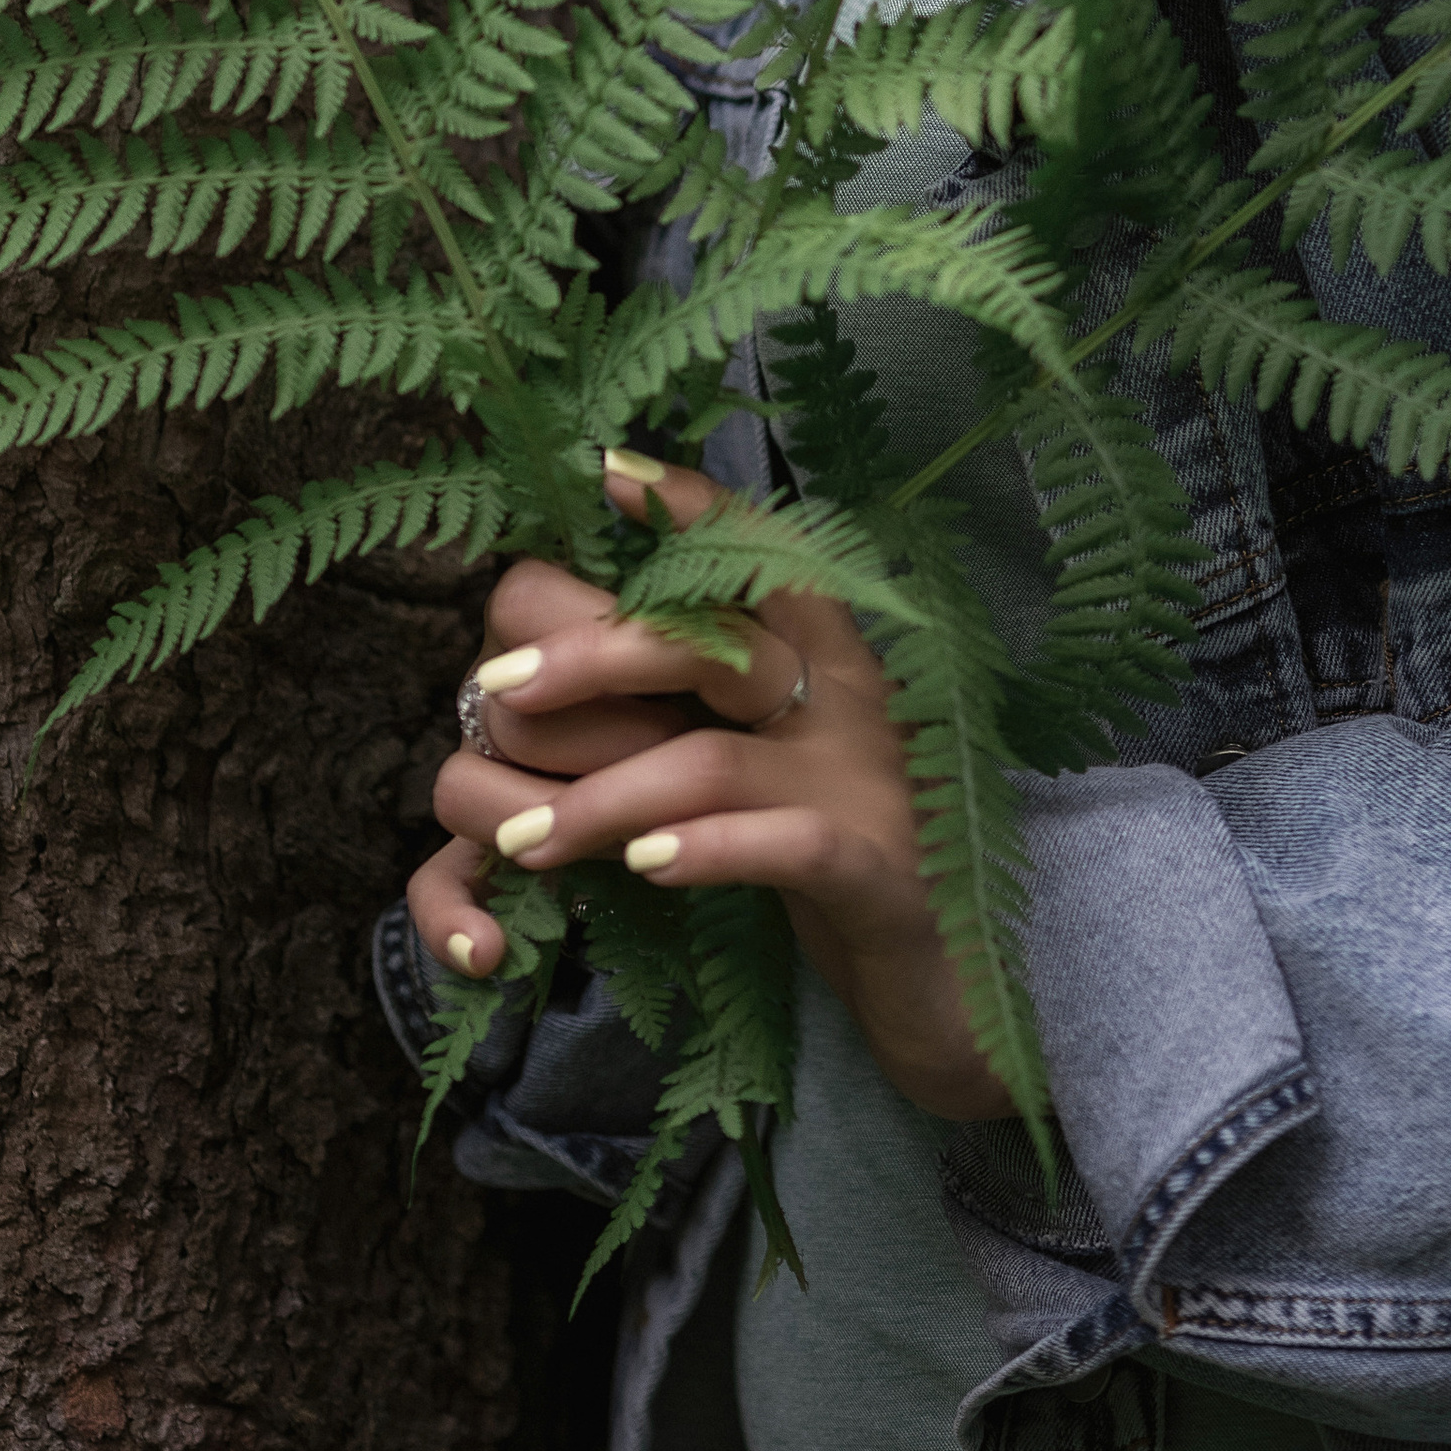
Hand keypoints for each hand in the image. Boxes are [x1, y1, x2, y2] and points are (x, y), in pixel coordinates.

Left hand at [405, 452, 1014, 1118]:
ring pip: (716, 760)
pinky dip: (704, 850)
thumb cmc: (840, 858)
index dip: (692, 508)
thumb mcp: (785, 760)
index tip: (609, 468)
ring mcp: (867, 784)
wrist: (954, 983)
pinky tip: (643, 867)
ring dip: (604, 798)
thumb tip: (591, 653)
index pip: (764, 555)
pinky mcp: (877, 873)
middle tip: (495, 691)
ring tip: (524, 838)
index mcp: (828, 659)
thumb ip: (717, 701)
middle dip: (591, 656)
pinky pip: (783, 846)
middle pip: (713, 642)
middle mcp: (850, 702)